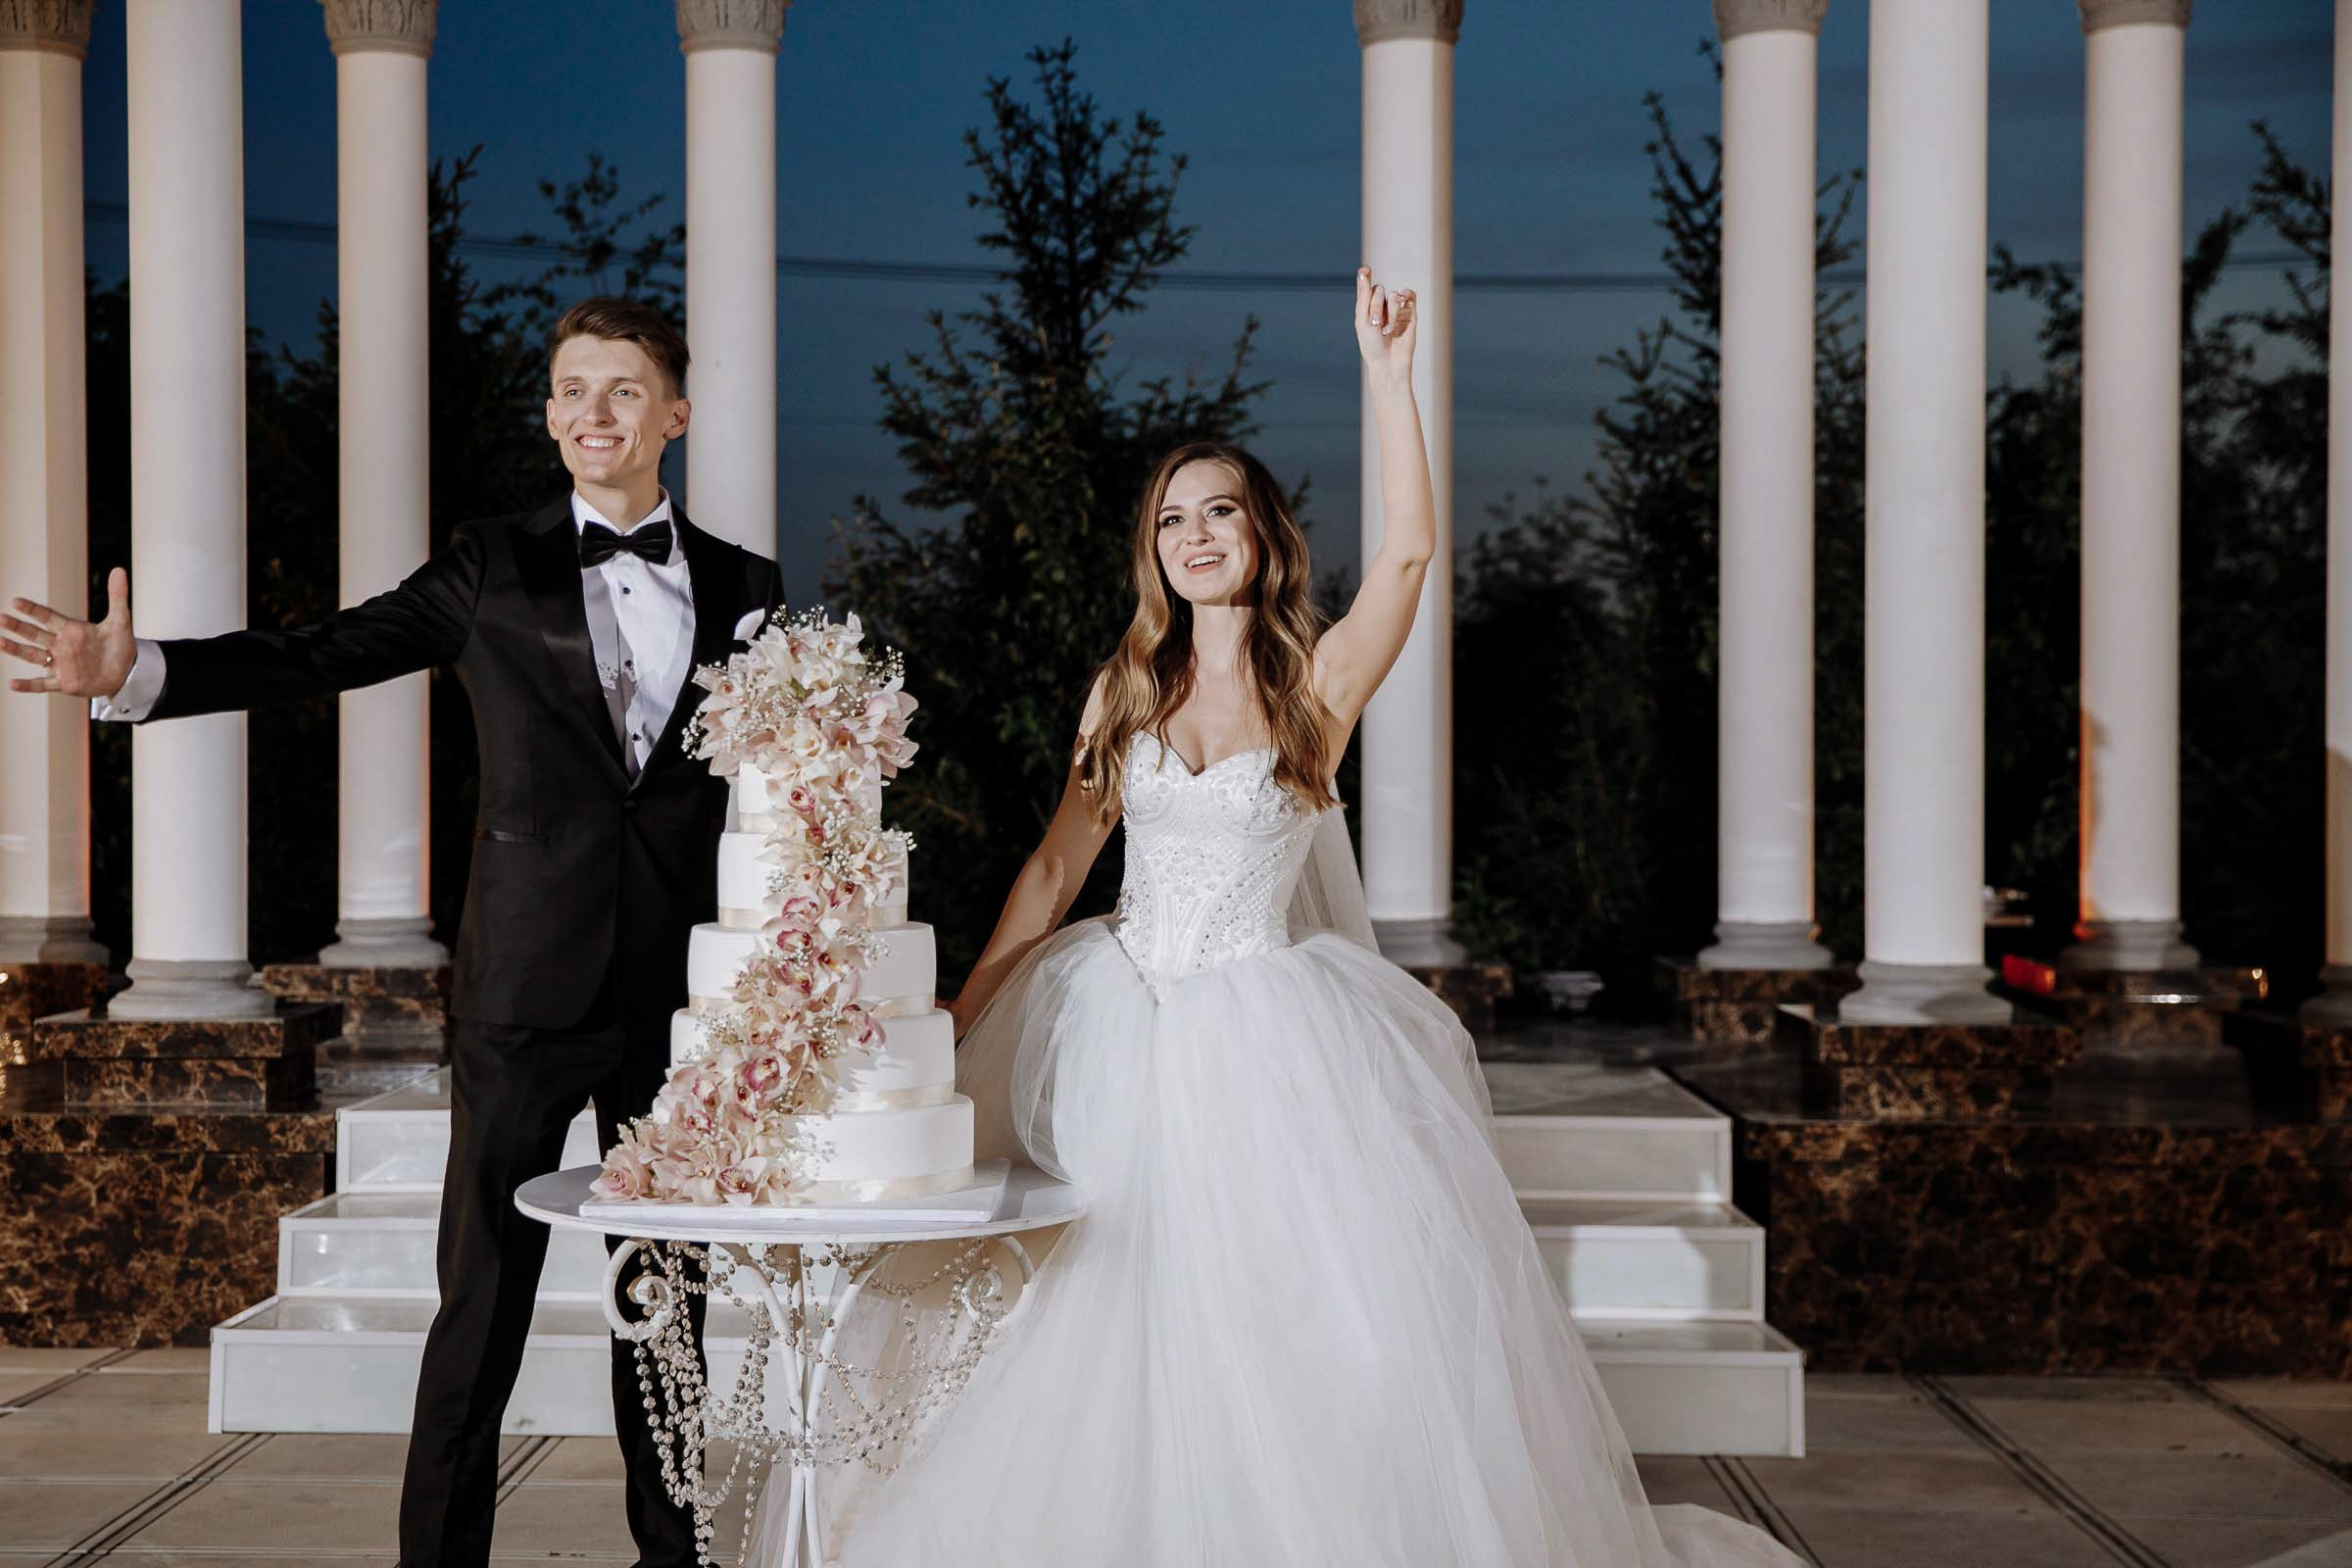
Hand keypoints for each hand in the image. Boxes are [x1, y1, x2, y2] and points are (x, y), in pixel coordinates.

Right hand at [5, 568, 136, 697]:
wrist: (127, 672)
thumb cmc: (119, 645)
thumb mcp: (120, 620)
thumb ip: (117, 596)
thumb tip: (119, 569)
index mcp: (72, 630)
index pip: (48, 617)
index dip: (33, 610)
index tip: (16, 602)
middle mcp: (62, 646)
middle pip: (35, 635)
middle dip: (19, 627)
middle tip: (2, 619)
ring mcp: (61, 664)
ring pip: (33, 656)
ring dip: (17, 650)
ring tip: (1, 642)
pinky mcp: (66, 683)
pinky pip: (43, 684)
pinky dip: (29, 685)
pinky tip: (12, 684)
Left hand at [1354, 265, 1417, 385]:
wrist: (1389, 363)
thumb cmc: (1372, 345)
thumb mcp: (1362, 320)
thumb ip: (1363, 297)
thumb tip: (1364, 272)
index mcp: (1367, 307)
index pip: (1367, 287)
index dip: (1365, 277)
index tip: (1365, 269)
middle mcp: (1382, 306)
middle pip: (1379, 290)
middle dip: (1376, 306)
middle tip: (1376, 324)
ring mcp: (1396, 309)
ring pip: (1393, 296)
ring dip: (1390, 313)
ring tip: (1388, 330)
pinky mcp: (1410, 314)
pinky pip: (1409, 296)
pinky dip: (1407, 296)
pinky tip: (1403, 300)